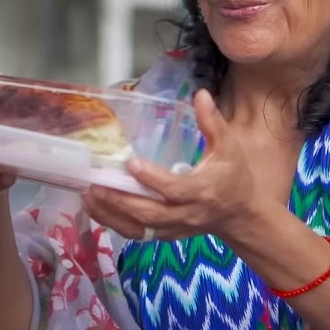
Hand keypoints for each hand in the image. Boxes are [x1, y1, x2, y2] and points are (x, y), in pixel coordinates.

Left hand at [82, 89, 261, 240]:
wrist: (240, 214)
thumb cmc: (233, 176)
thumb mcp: (229, 146)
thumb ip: (213, 122)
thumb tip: (200, 94)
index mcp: (203, 191)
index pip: (174, 189)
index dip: (152, 179)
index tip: (131, 163)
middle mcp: (187, 213)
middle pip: (150, 213)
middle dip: (121, 201)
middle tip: (96, 185)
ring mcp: (175, 228)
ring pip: (139, 227)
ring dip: (111, 214)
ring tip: (88, 196)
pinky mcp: (166, 235)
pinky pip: (137, 234)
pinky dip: (114, 223)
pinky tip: (96, 209)